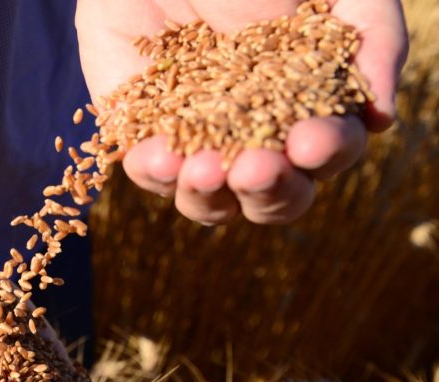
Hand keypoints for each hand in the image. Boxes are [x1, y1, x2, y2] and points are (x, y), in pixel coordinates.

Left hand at [76, 0, 408, 224]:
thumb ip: (371, 36)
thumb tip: (381, 117)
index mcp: (307, 105)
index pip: (330, 149)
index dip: (328, 152)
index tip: (311, 139)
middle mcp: (254, 136)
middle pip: (275, 197)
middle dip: (271, 190)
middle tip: (258, 168)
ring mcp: (196, 142)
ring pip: (210, 202)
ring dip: (210, 195)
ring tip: (204, 170)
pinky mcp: (143, 135)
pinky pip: (149, 171)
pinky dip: (156, 172)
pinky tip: (161, 157)